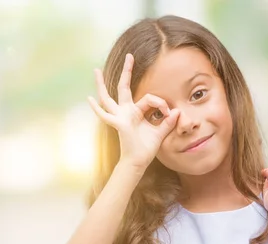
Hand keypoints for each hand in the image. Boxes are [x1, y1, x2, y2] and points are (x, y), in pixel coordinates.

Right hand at [87, 53, 179, 170]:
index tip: (169, 114)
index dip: (161, 104)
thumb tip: (178, 112)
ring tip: (96, 71)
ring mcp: (119, 116)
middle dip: (127, 71)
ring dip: (101, 84)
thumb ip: (168, 122)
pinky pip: (105, 115)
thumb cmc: (146, 149)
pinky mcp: (117, 123)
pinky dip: (96, 109)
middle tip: (130, 56)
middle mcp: (126, 111)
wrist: (138, 162)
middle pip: (124, 87)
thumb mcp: (160, 133)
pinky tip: (89, 99)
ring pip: (108, 97)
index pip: (149, 98)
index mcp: (137, 112)